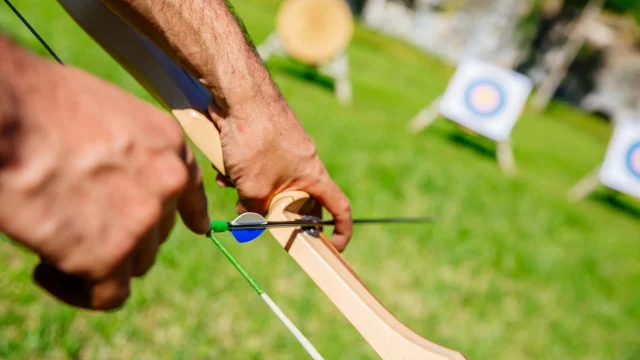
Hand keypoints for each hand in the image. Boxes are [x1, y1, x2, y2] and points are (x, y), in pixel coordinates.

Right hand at [0, 50, 208, 309]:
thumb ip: (126, 152)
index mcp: (168, 142)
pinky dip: (78, 290)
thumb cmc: (39, 103)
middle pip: (157, 231)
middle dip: (124, 233)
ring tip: (53, 240)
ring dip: (100, 260)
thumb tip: (114, 182)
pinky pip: (109, 295)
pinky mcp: (110, 256)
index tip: (195, 226)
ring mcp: (142, 220)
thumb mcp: (105, 112)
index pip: (191, 188)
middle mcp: (167, 181)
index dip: (190, 211)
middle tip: (76, 223)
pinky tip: (45, 269)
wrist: (6, 116)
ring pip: (136, 263)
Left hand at [210, 99, 352, 250]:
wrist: (240, 94)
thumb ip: (254, 209)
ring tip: (230, 182)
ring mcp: (284, 149)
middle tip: (253, 215)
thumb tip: (248, 213)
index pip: (338, 206)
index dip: (340, 229)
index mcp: (313, 175)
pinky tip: (223, 167)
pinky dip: (239, 170)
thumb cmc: (256, 140)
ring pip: (270, 181)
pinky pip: (255, 165)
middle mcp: (303, 162)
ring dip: (248, 188)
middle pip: (296, 198)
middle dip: (272, 209)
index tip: (334, 246)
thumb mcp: (254, 188)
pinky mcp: (265, 138)